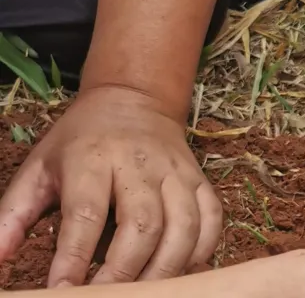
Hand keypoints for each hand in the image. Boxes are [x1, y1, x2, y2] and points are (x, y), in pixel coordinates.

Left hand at [0, 86, 221, 285]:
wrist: (134, 100)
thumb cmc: (79, 141)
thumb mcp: (38, 168)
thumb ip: (12, 214)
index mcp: (93, 158)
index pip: (87, 213)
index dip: (74, 258)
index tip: (64, 291)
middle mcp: (140, 164)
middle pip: (143, 225)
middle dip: (124, 272)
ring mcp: (177, 171)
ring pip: (184, 225)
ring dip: (166, 268)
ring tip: (145, 294)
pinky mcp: (199, 179)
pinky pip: (212, 219)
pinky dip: (202, 250)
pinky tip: (180, 271)